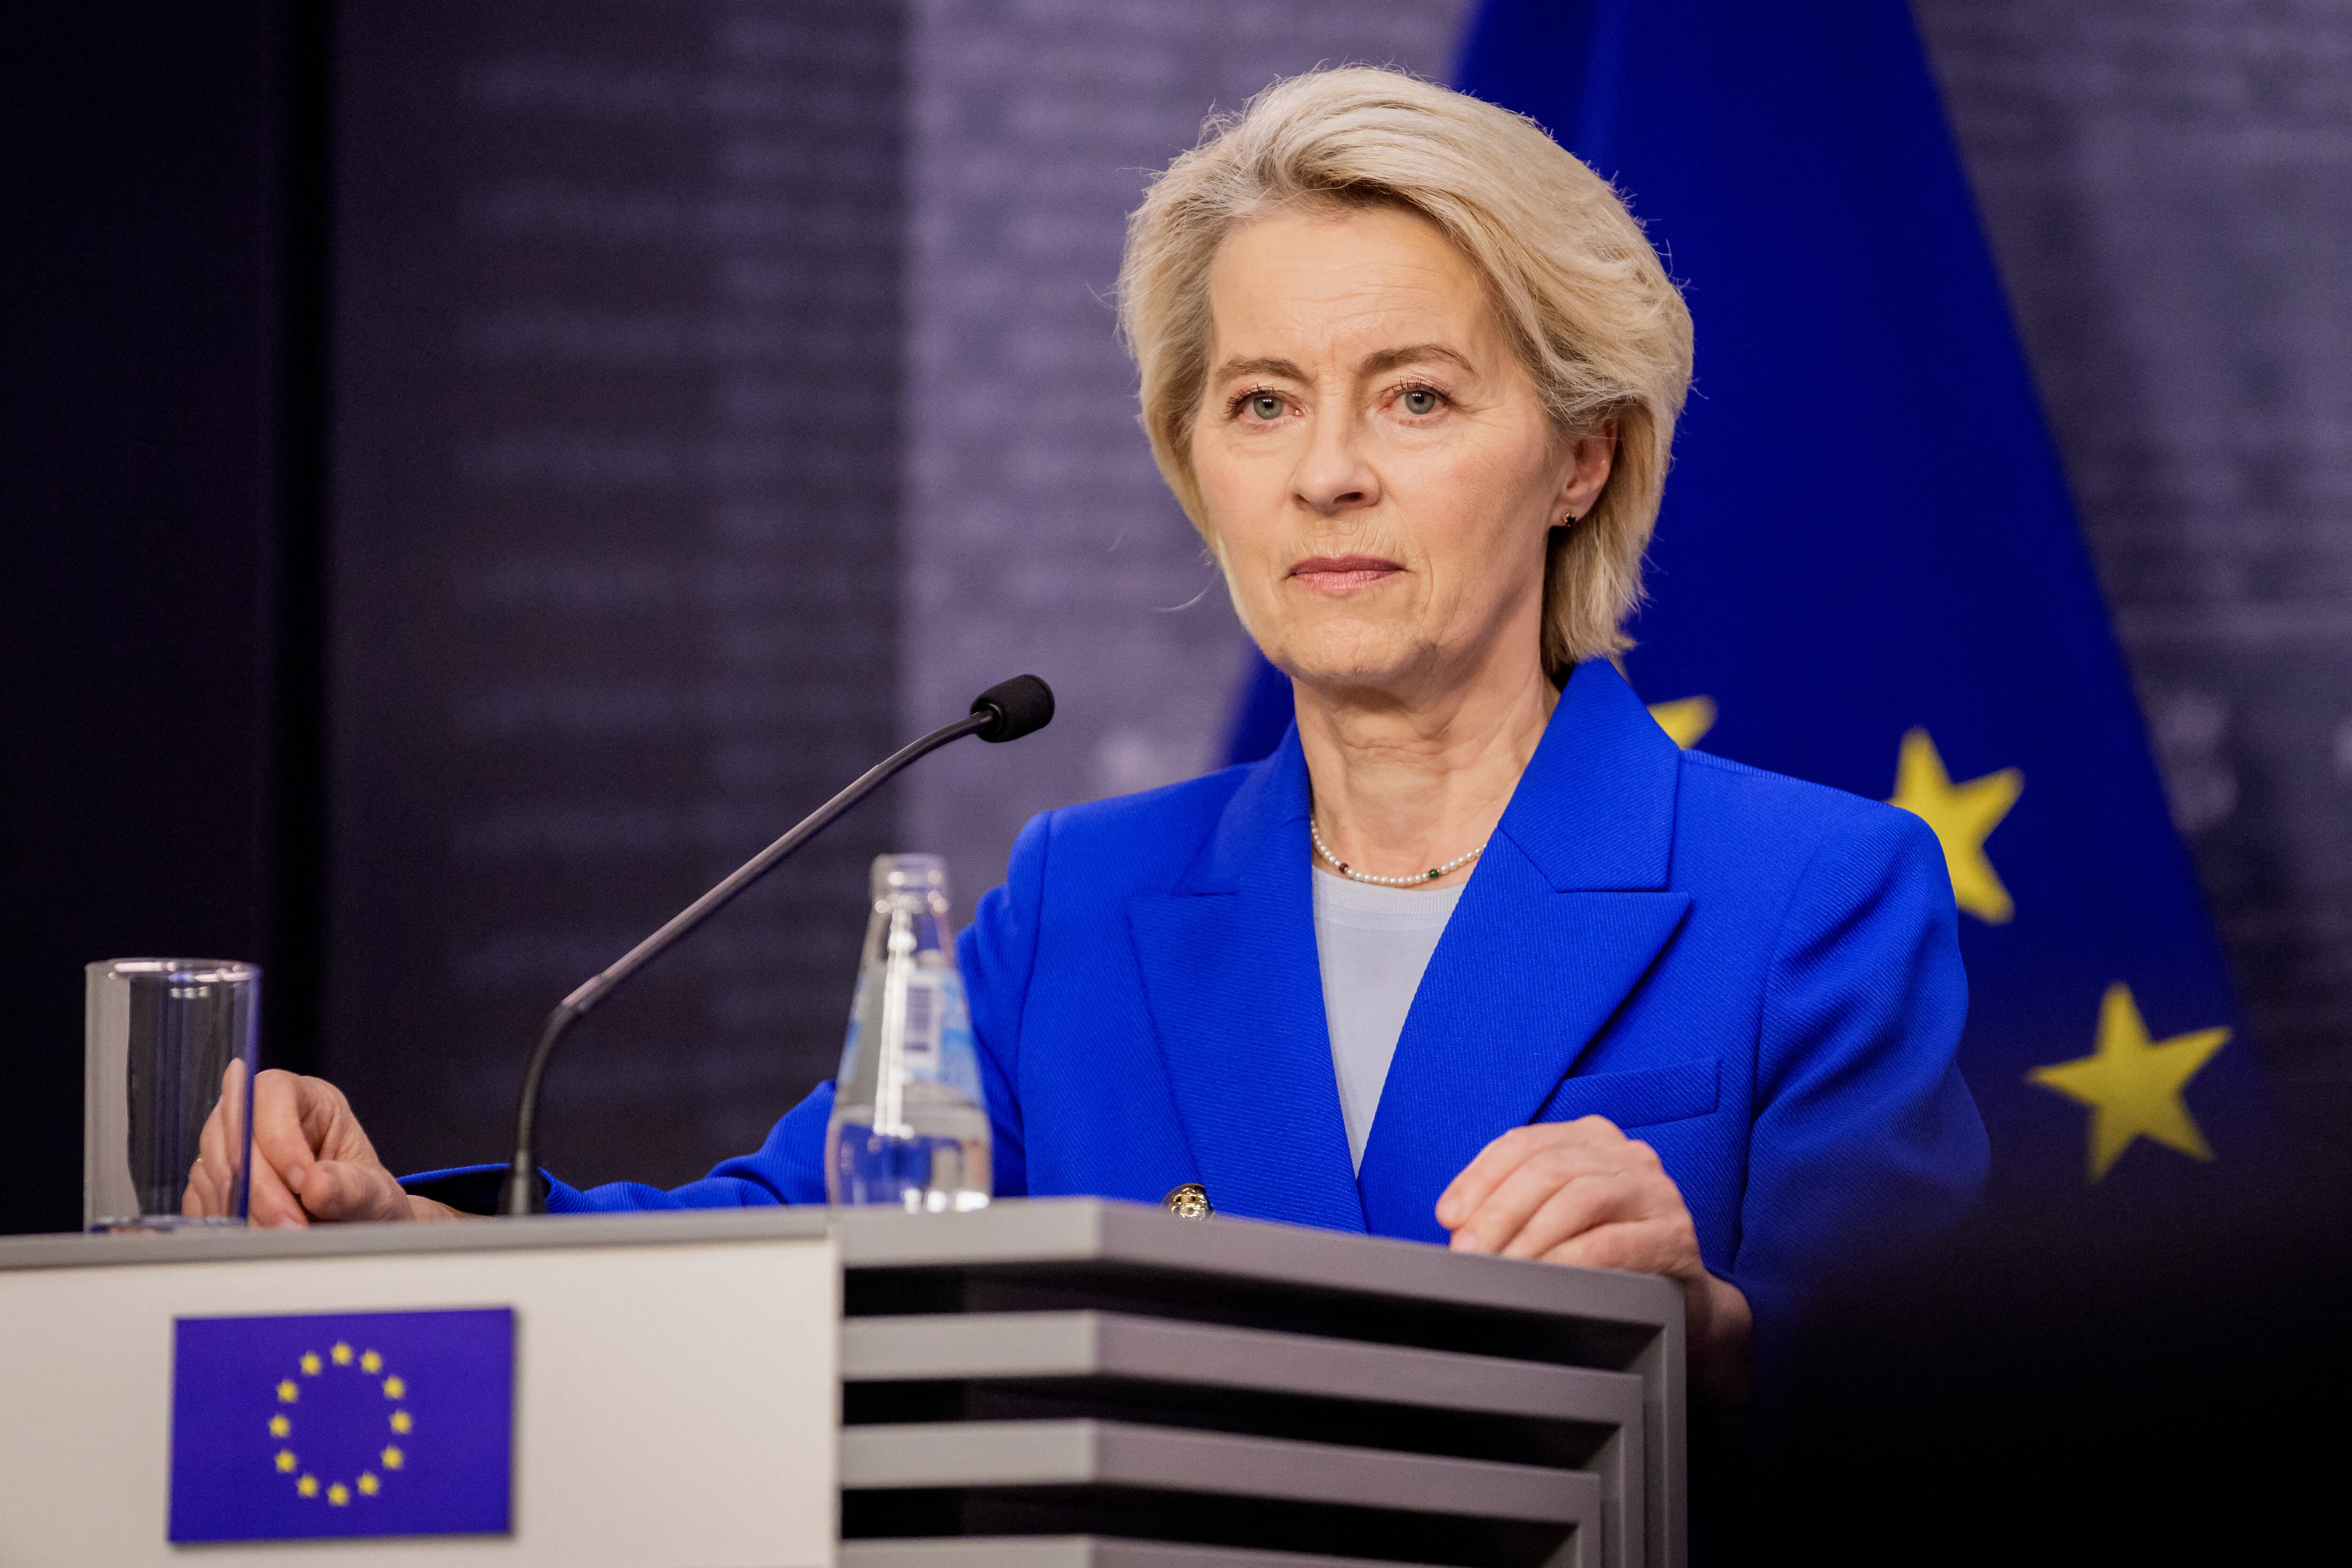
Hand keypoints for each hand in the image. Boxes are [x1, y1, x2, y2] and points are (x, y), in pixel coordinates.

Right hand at [183, 1068, 464, 1225]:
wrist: (353, 1226)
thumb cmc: (364, 1197)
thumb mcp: (374, 1191)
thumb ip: (352, 1188)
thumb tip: (316, 1185)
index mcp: (305, 1097)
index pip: (273, 1094)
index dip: (280, 1138)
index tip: (303, 1183)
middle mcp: (258, 1115)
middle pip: (235, 1135)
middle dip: (263, 1189)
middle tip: (293, 1226)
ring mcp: (228, 1149)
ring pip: (215, 1171)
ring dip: (247, 1212)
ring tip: (286, 1235)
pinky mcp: (211, 1185)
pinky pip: (203, 1202)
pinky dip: (231, 1225)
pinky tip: (261, 1238)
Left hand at [1437, 1116, 1751, 1401]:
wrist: (1683, 1302)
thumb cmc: (1609, 1255)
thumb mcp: (1560, 1216)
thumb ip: (1516, 1205)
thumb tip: (1456, 1224)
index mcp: (1591, 1138)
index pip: (1523, 1143)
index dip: (1479, 1177)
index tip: (1448, 1216)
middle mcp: (1627, 1154)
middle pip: (1548, 1170)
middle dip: (1498, 1212)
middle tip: (1468, 1252)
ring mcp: (1656, 1192)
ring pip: (1578, 1199)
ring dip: (1528, 1238)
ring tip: (1499, 1270)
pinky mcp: (1674, 1236)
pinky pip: (1611, 1244)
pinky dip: (1568, 1263)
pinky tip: (1543, 1280)